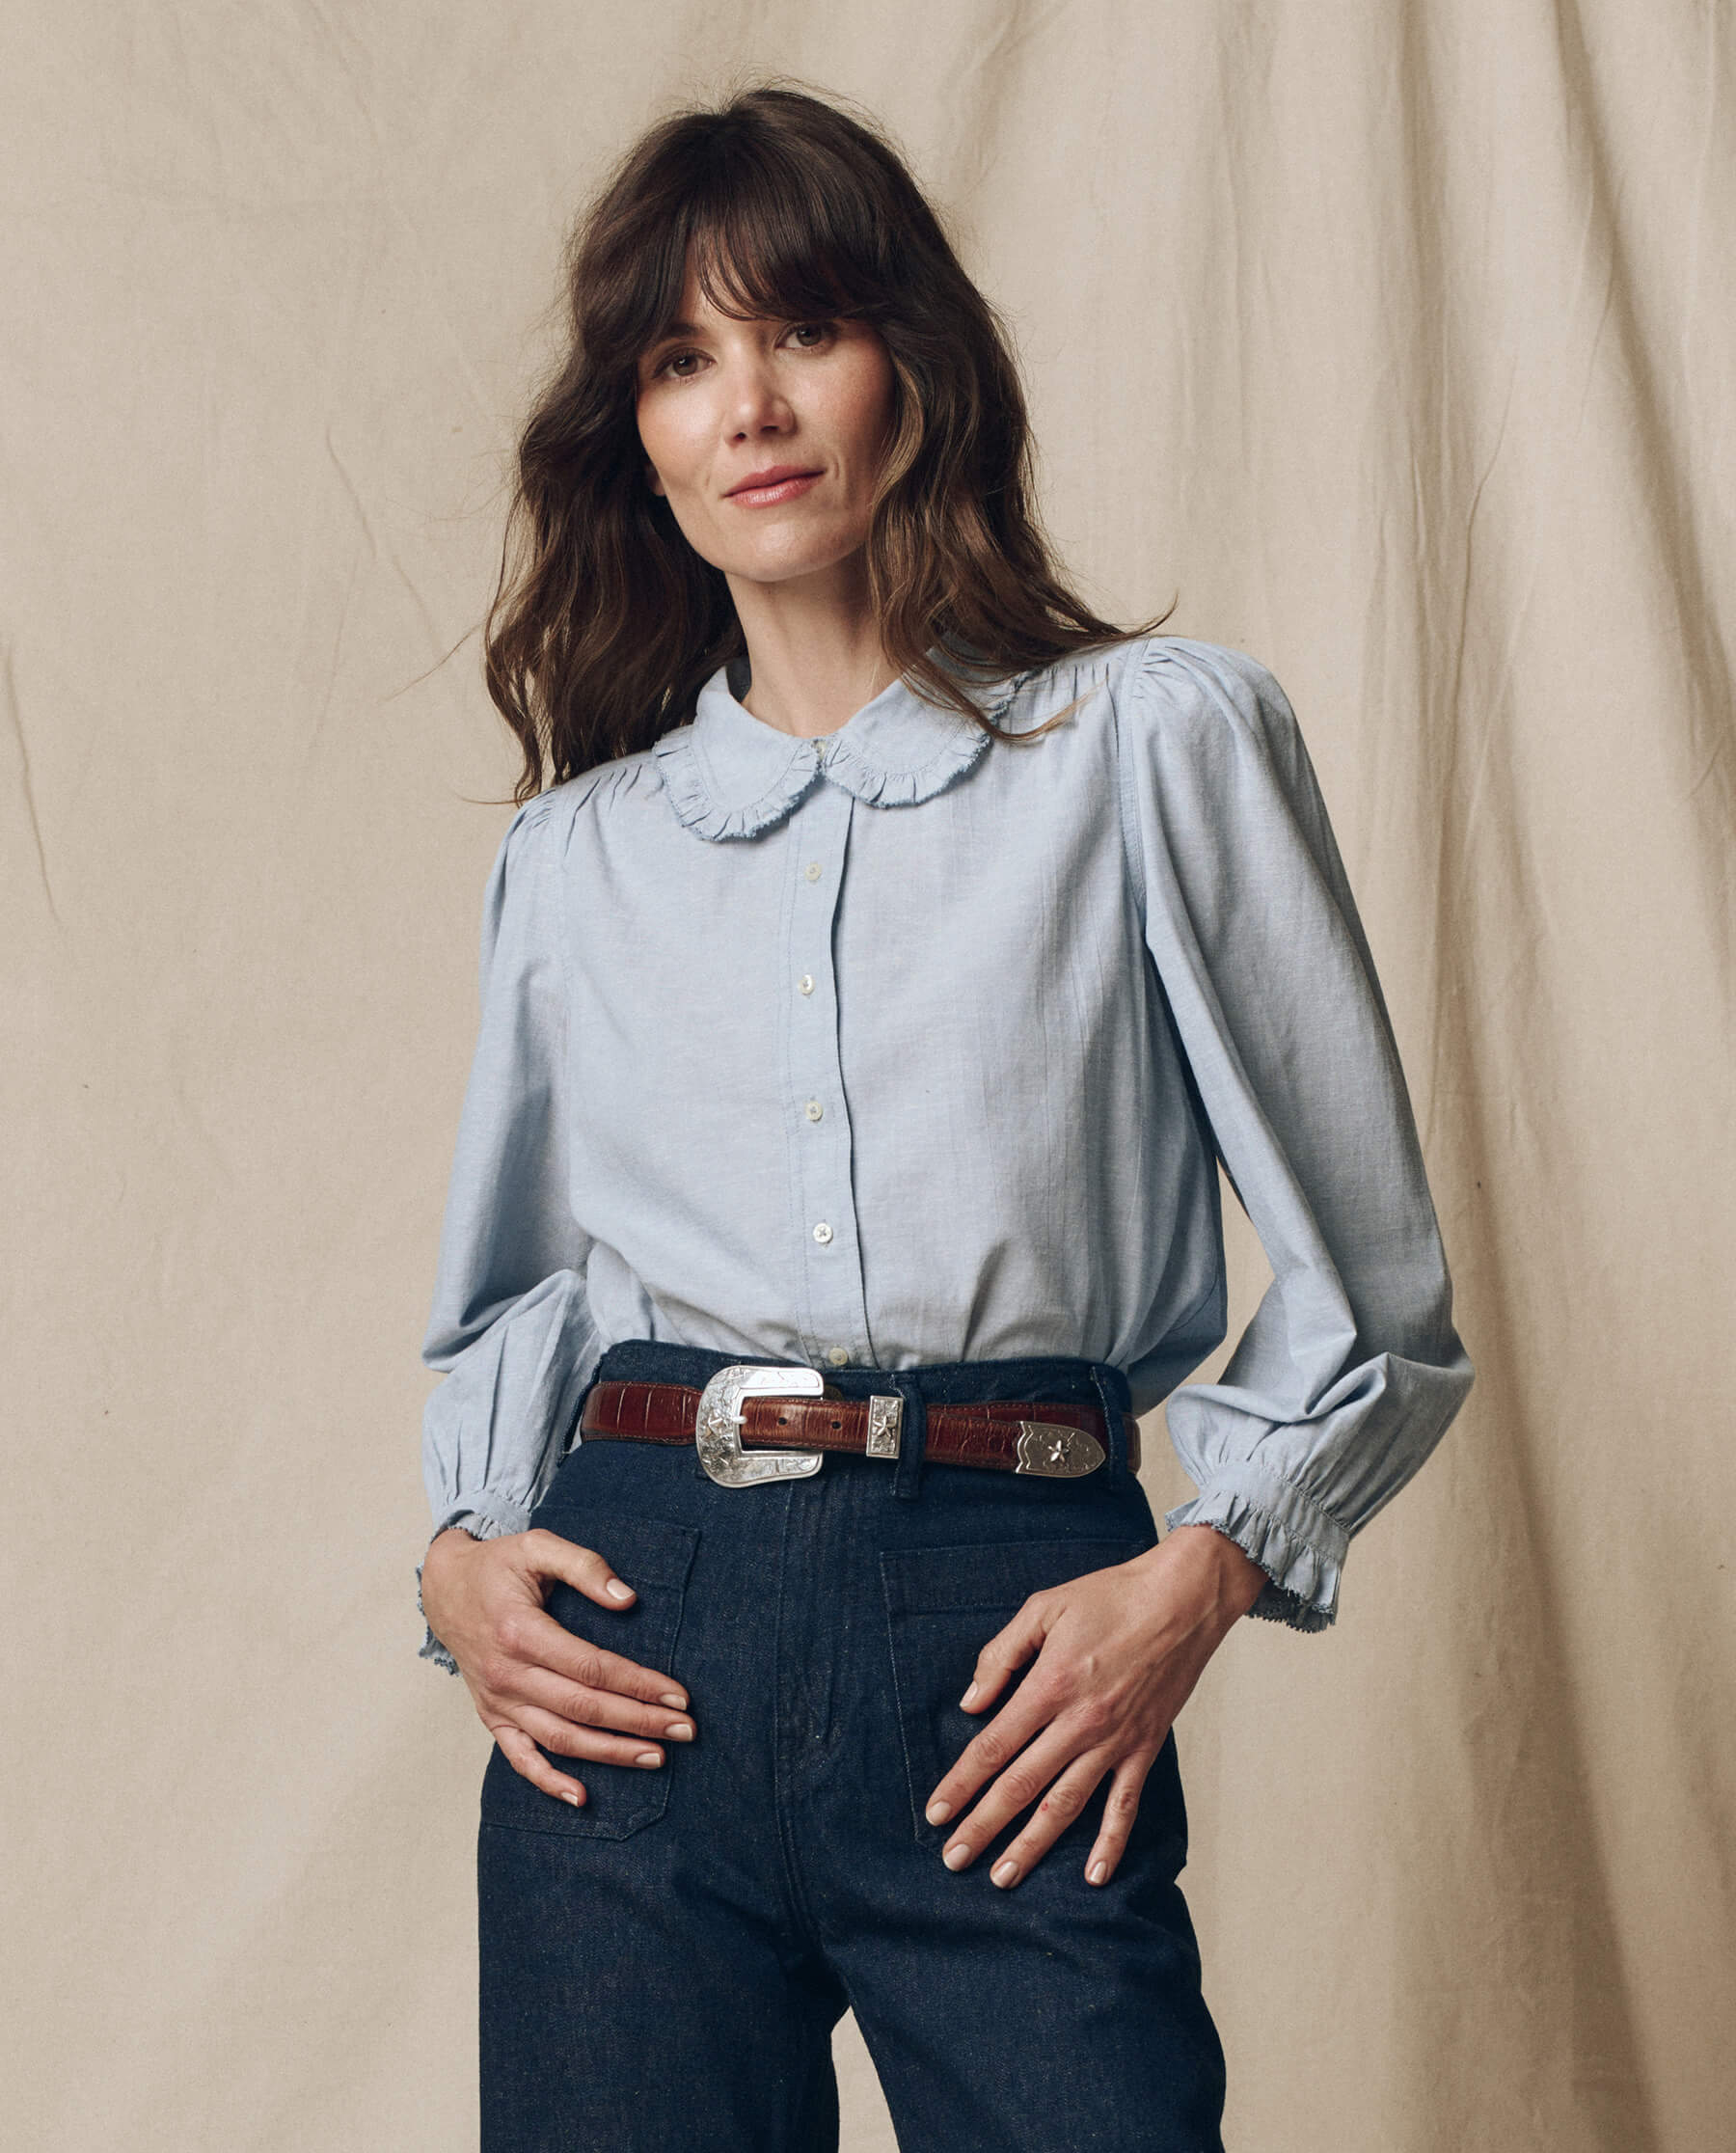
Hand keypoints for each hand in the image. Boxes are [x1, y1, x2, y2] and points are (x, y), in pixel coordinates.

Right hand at [419, 1525, 695, 1807]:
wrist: (444, 1588)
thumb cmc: (498, 1565)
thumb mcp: (538, 1546)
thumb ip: (584, 1566)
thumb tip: (628, 1599)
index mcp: (521, 1631)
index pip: (591, 1667)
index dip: (638, 1683)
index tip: (678, 1696)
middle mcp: (507, 1673)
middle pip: (583, 1708)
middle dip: (639, 1722)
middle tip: (685, 1731)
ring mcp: (497, 1700)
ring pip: (559, 1738)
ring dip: (610, 1753)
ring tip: (656, 1757)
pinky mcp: (491, 1716)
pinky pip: (519, 1758)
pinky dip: (548, 1782)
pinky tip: (582, 1797)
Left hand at [922, 1524, 1265, 1887]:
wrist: (1183, 1599)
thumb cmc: (1111, 1597)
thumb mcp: (1044, 1608)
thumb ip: (1002, 1654)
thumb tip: (971, 1701)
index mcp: (1049, 1686)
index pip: (994, 1747)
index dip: (962, 1783)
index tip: (936, 1812)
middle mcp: (1079, 1722)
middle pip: (1021, 1786)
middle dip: (983, 1827)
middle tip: (954, 1859)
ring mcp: (1115, 1741)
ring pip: (1065, 1805)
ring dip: (1032, 1845)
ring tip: (1003, 1877)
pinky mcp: (1145, 1748)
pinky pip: (1125, 1806)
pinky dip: (1110, 1844)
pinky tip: (1094, 1877)